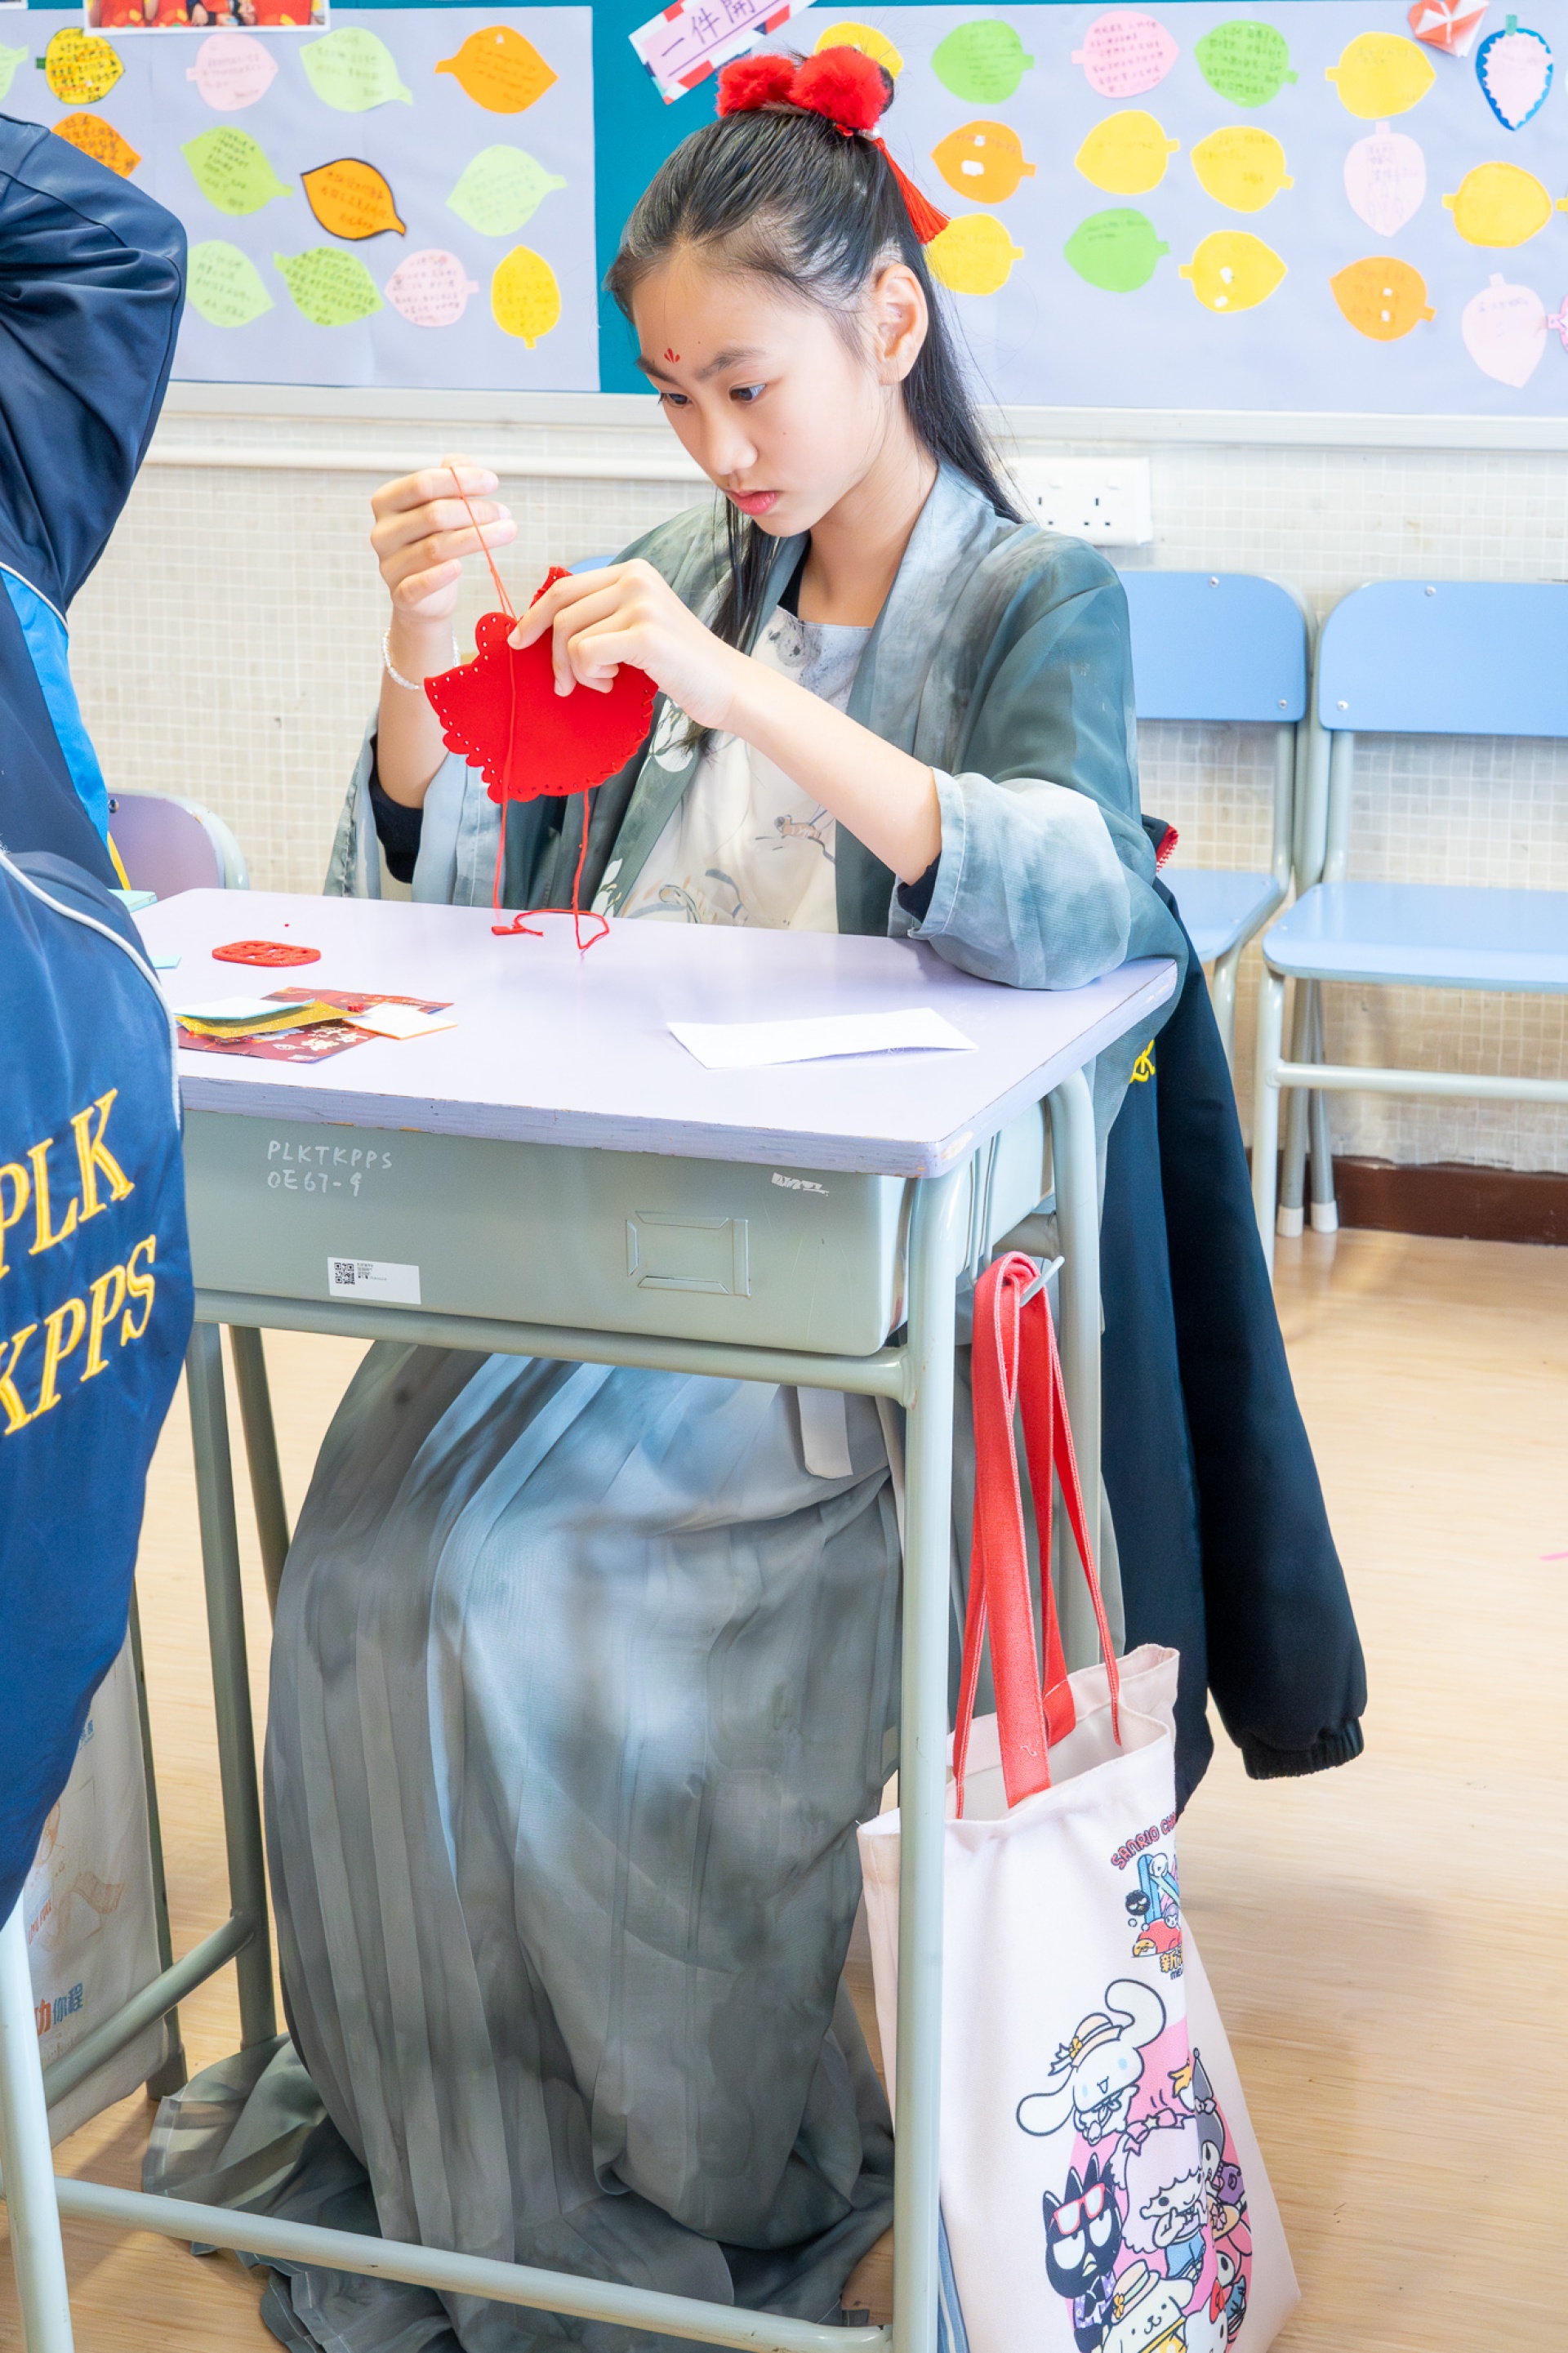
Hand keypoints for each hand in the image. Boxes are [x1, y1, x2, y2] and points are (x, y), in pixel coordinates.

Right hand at [371, 453, 515, 632]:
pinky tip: (459, 567)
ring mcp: (388, 565)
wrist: (425, 596)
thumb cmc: (433, 542)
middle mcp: (383, 532)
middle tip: (504, 513)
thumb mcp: (439, 506)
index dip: (460, 480)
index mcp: (387, 502)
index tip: (493, 482)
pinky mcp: (401, 595)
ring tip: (508, 531)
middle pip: (433, 514)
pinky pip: (419, 584)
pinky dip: (440, 576)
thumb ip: (448, 480)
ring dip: (478, 538)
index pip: (423, 483)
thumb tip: (461, 462)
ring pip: (436, 548)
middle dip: (475, 511)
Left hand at [510, 558, 746, 731]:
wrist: (728, 687)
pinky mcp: (646, 634)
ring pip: (570, 635)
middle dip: (551, 652)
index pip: (565, 587)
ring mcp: (642, 603)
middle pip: (561, 610)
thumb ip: (601, 616)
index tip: (520, 640)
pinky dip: (590, 676)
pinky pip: (585, 654)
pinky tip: (613, 682)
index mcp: (633, 571)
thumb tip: (541, 625)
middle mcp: (637, 578)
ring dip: (576, 670)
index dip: (534, 616)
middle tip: (562, 684)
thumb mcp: (637, 627)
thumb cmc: (680, 666)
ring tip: (603, 682)